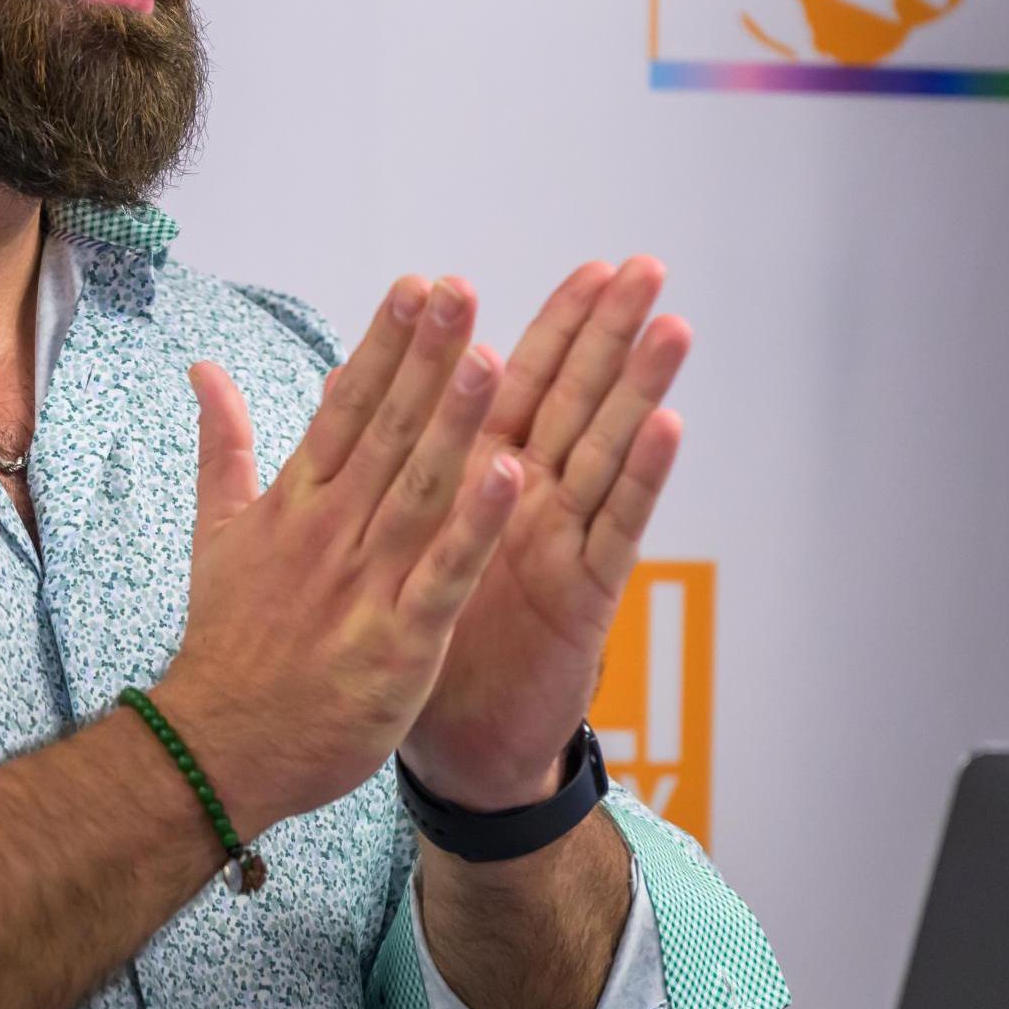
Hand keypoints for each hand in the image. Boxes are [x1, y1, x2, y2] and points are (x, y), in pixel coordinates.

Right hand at [155, 276, 525, 837]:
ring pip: (419, 489)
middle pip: (386, 431)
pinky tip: (511, 474)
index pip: (345, 406)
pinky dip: (476, 526)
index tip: (418, 286)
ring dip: (455, 422)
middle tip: (462, 290)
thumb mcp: (218, 532)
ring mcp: (363, 584)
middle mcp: (330, 532)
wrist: (219, 748)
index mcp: (296, 502)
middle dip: (426, 358)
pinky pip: (443, 574)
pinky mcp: (397, 642)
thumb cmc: (229, 641)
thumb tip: (203, 369)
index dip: (384, 345)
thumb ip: (224, 446)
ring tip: (492, 356)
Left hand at [399, 259, 688, 810]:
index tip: (588, 265)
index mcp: (482, 475)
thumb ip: (369, 452)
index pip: (522, 382)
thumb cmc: (421, 632)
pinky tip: (667, 427)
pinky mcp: (582, 596)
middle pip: (577, 399)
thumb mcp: (391, 537)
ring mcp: (563, 543)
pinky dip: (638, 479)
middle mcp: (533, 500)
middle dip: (609, 334)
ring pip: (606, 449)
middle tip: (646, 268)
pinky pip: (613, 530)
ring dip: (639, 389)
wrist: (452, 742)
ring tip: (669, 326)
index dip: (554, 326)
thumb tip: (338, 377)